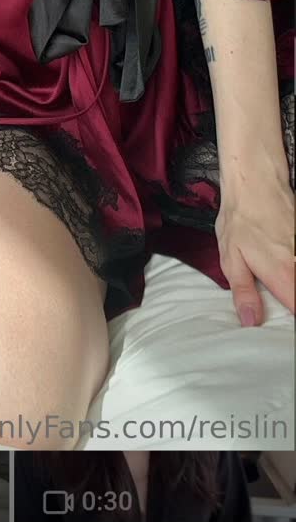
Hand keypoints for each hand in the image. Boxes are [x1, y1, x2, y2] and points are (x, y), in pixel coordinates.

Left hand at [216, 172, 294, 323]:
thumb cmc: (241, 219)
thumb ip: (244, 292)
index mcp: (281, 273)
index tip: (285, 338)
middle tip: (283, 321)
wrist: (255, 182)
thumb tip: (250, 321)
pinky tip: (288, 279)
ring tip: (284, 300)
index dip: (294, 325)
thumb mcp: (231, 258)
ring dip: (294, 290)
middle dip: (294, 308)